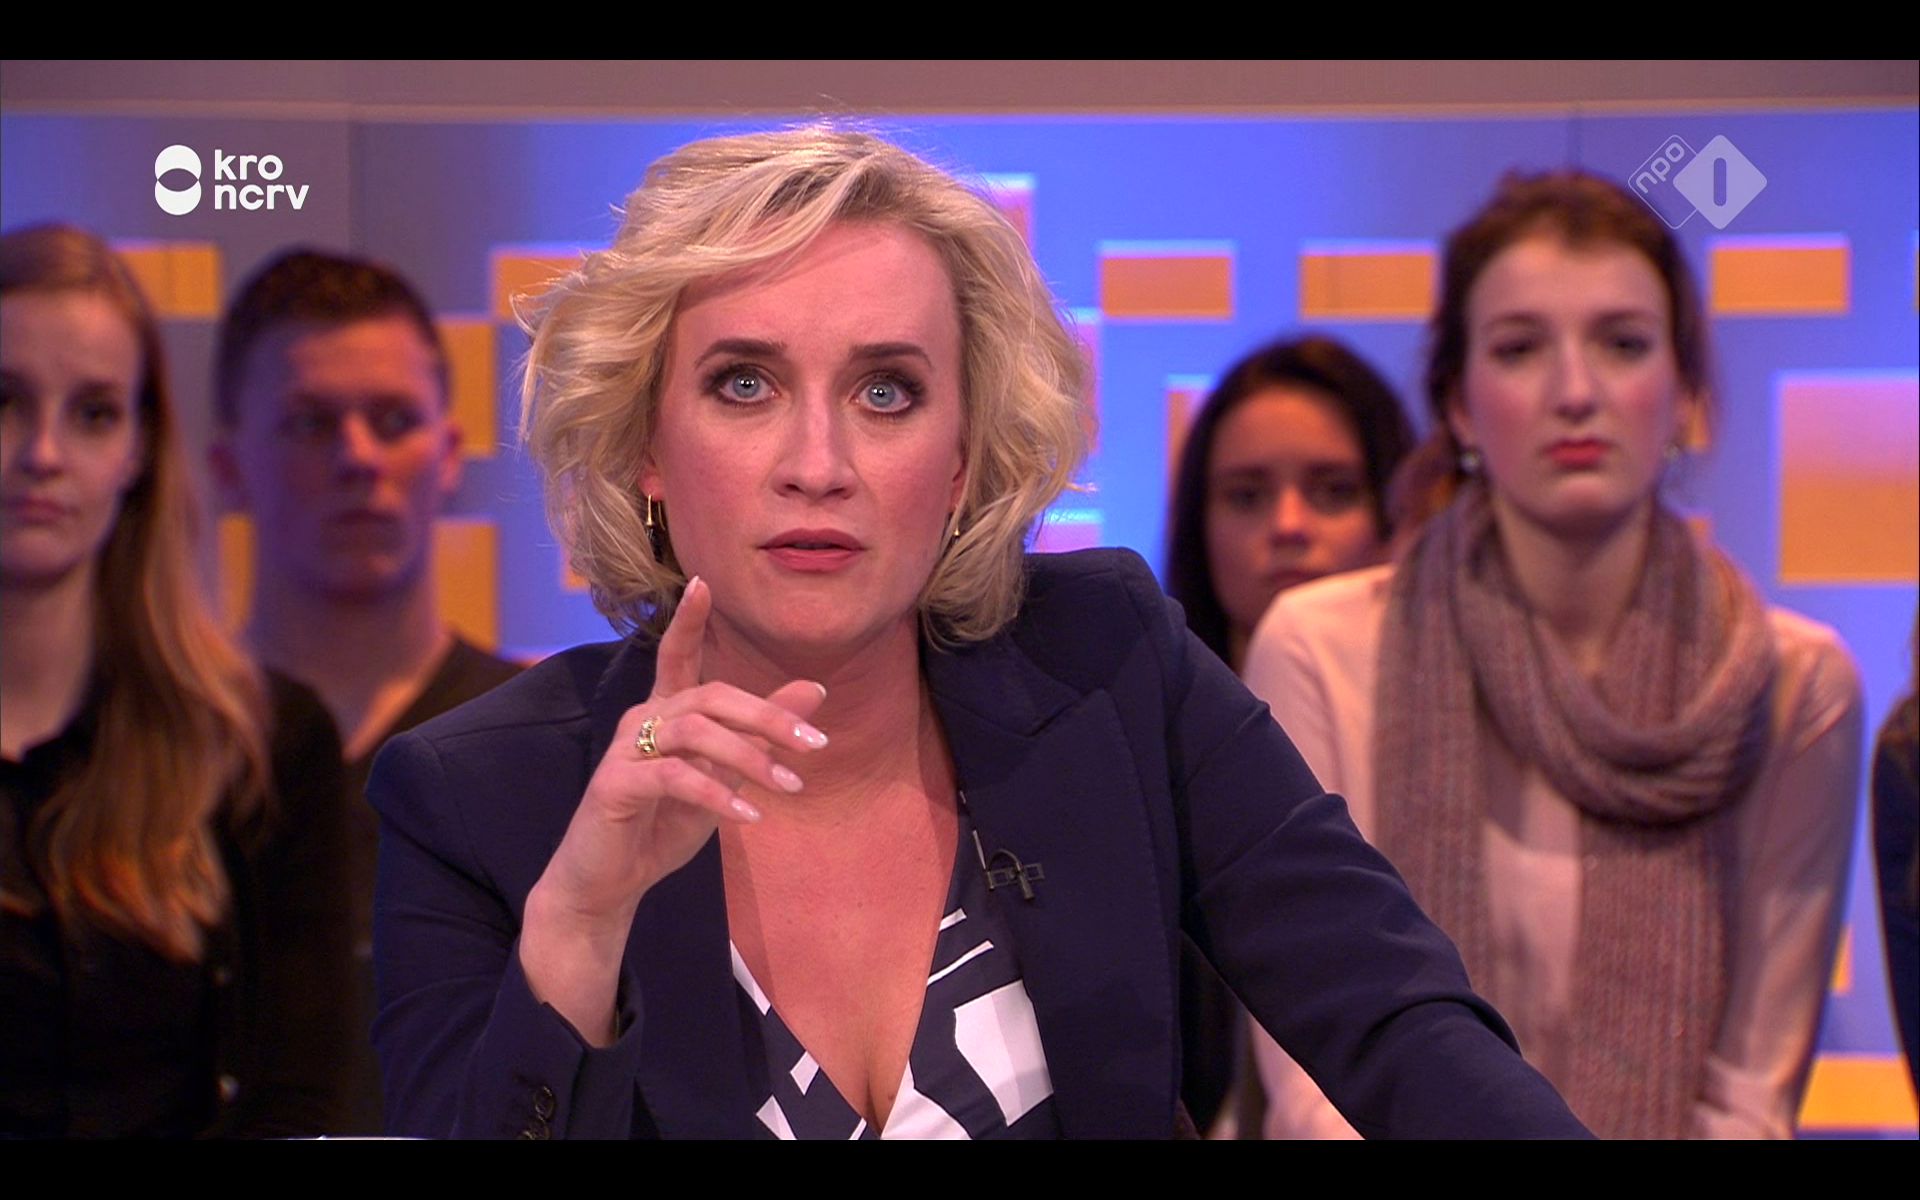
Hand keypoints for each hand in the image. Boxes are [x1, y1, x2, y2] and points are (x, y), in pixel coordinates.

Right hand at [519, 576, 826, 1041]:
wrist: (610, 882)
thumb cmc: (663, 825)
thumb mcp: (725, 777)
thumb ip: (762, 734)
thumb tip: (815, 689)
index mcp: (665, 712)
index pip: (675, 655)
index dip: (689, 621)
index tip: (702, 581)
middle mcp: (641, 719)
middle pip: (710, 696)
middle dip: (768, 716)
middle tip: (816, 744)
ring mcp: (625, 749)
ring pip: (697, 732)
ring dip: (751, 758)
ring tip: (790, 786)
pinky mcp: (616, 784)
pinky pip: (675, 777)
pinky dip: (718, 794)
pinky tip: (750, 814)